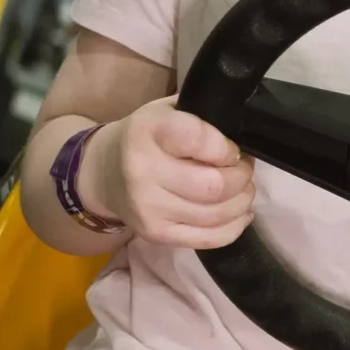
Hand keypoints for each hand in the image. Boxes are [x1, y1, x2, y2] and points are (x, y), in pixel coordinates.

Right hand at [91, 97, 254, 248]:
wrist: (105, 172)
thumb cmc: (147, 136)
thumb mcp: (167, 111)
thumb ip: (202, 117)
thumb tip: (245, 134)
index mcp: (148, 131)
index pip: (199, 139)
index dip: (227, 147)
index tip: (233, 149)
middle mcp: (144, 171)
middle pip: (214, 186)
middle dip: (242, 177)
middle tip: (243, 168)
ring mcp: (149, 208)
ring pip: (216, 214)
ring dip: (242, 201)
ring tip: (242, 188)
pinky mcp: (156, 235)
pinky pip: (209, 239)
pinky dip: (234, 227)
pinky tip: (240, 213)